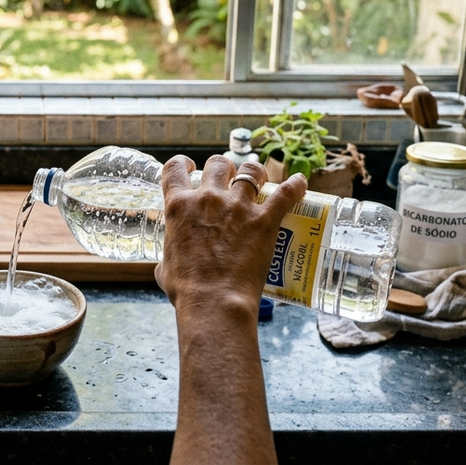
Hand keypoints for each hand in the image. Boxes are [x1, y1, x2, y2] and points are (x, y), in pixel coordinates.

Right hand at [154, 155, 306, 315]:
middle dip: (224, 168)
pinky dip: (295, 185)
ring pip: (250, 171)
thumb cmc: (187, 290)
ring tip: (260, 177)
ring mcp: (238, 207)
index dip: (183, 164)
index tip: (190, 166)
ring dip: (256, 172)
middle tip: (228, 179)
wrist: (214, 301)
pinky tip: (301, 182)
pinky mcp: (264, 221)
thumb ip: (170, 255)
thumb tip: (169, 263)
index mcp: (179, 207)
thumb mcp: (165, 268)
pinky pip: (285, 194)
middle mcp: (207, 199)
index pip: (175, 170)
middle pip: (217, 164)